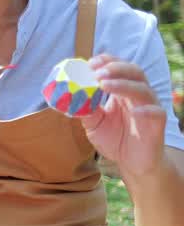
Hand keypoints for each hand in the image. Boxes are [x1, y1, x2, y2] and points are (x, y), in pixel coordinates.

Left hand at [79, 54, 166, 181]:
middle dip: (115, 68)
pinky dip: (146, 110)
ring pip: (143, 89)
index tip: (89, 63)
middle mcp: (137, 95)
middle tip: (97, 73)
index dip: (106, 62)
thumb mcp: (93, 123)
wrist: (133, 164)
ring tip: (104, 84)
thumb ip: (84, 108)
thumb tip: (68, 96)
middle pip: (133, 72)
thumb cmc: (114, 139)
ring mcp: (149, 107)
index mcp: (122, 91)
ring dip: (123, 84)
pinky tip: (133, 112)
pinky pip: (156, 112)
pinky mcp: (158, 123)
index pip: (118, 68)